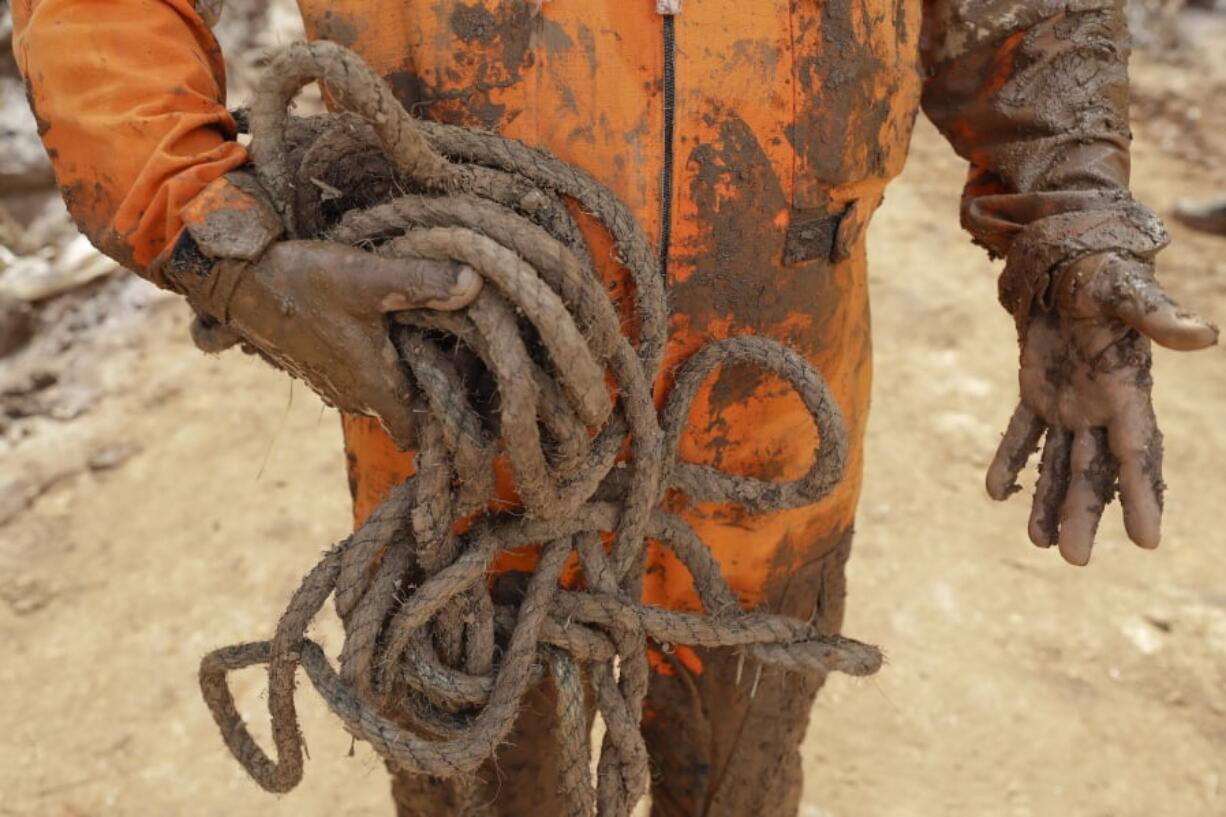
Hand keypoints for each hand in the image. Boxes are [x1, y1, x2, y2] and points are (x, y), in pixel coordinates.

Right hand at [223, 241, 479, 447]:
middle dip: (423, 390)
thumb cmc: (304, 283)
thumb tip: (475, 284)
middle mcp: (350, 394)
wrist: (238, 280)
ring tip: (418, 340)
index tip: (461, 404)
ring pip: (375, 392)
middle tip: (451, 355)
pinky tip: (378, 331)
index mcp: (372, 386)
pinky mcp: (313, 367)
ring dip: (395, 374)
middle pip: (399, 407)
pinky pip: (353, 377)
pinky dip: (370, 363)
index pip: (412, 429)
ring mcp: (328, 383)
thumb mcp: (369, 278)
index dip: (438, 422)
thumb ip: (422, 283)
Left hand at [985, 252, 1217, 564]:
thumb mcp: (1125, 294)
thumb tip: (1205, 335)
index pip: (1136, 455)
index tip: (1146, 541)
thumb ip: (1158, 318)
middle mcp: (1100, 407)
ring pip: (1058, 462)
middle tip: (1074, 560)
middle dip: (1084, 513)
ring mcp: (1068, 403)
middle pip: (1094, 472)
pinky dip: (1010, 459)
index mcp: (1126, 391)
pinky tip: (996, 492)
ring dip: (1048, 500)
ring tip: (1039, 542)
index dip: (1142, 496)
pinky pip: (1022, 434)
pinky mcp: (1037, 391)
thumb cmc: (1103, 273)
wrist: (1068, 260)